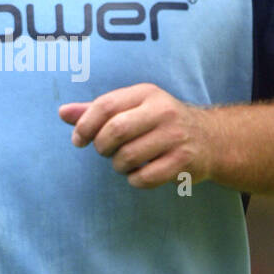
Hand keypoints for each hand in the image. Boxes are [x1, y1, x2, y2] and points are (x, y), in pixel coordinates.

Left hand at [58, 84, 216, 188]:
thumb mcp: (132, 108)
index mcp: (146, 93)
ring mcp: (175, 137)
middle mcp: (163, 111)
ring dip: (118, 165)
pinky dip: (135, 179)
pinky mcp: (183, 161)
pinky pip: (144, 177)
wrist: (211, 139)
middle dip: (102, 147)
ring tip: (126, 162)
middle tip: (105, 151)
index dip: (85, 125)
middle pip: (115, 131)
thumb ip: (97, 110)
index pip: (106, 105)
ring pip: (127, 157)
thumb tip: (62, 113)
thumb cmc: (160, 123)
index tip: (79, 140)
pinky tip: (141, 173)